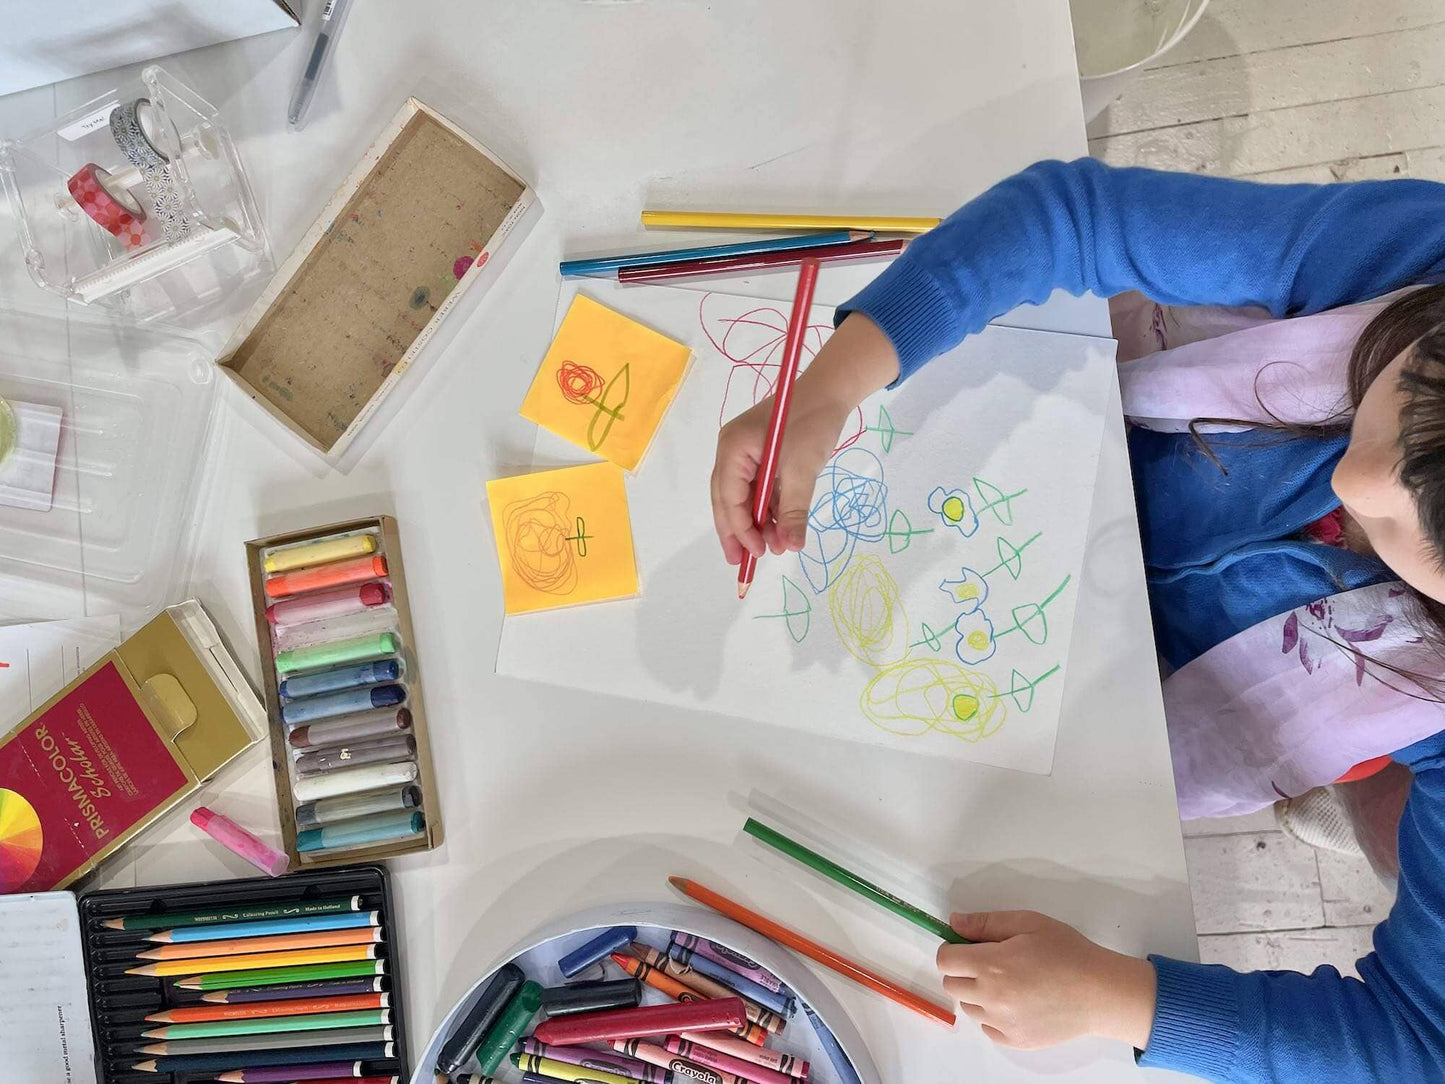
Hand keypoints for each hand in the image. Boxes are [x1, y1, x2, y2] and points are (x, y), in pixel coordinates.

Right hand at [710, 313, 899, 563]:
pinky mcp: (760, 455)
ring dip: (756, 522)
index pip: (729, 497)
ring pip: (742, 496)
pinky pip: (757, 487)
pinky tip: (777, 528)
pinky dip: (766, 508)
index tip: (760, 553)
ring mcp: (744, 452)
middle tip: (744, 564)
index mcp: (732, 448)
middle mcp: (731, 451)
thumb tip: (792, 547)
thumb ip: (793, 511)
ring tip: (773, 547)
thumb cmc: (813, 422)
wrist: (830, 390)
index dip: (741, 530)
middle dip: (738, 532)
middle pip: (727, 499)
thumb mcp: (802, 470)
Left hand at [937, 911, 1156, 1049]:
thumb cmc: (1067, 951)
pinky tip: (1016, 1002)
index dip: (953, 949)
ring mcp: (1002, 1023)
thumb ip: (986, 923)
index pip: (945, 960)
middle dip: (964, 970)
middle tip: (992, 961)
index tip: (969, 945)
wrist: (1100, 992)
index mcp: (991, 965)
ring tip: (1008, 981)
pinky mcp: (1014, 1041)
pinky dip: (993, 1015)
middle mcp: (991, 997)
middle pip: (952, 984)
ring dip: (977, 993)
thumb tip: (954, 923)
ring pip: (968, 1006)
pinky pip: (986, 1027)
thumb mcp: (1028, 923)